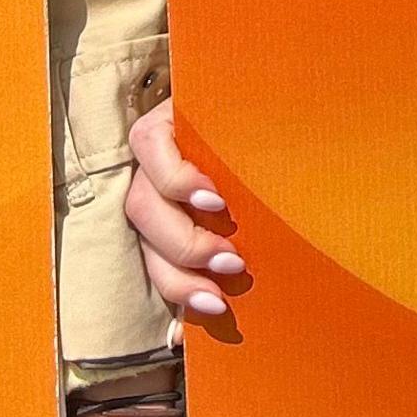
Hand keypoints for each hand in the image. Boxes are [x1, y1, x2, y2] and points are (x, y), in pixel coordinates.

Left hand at [124, 100, 248, 326]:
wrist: (274, 84)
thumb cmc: (270, 162)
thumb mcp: (250, 214)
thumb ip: (234, 250)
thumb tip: (195, 332)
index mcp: (167, 215)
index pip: (156, 261)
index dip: (178, 289)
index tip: (215, 308)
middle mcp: (151, 185)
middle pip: (145, 236)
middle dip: (184, 266)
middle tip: (230, 271)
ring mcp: (152, 150)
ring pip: (142, 202)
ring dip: (183, 235)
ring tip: (227, 246)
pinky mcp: (160, 115)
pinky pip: (150, 150)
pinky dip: (176, 180)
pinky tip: (210, 196)